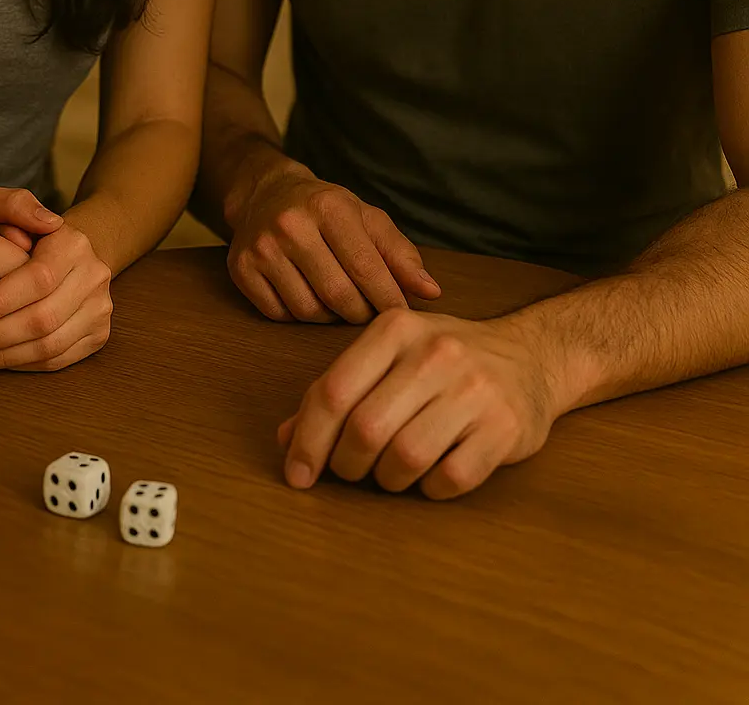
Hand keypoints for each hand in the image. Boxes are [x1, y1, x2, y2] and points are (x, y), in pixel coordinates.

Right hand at [0, 184, 63, 357]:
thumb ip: (19, 204)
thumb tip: (56, 224)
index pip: (28, 264)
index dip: (36, 268)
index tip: (29, 265)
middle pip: (17, 297)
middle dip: (27, 296)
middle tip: (25, 290)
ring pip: (1, 326)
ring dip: (12, 321)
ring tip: (10, 308)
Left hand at [0, 218, 112, 372]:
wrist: (54, 257)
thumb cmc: (12, 234)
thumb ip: (15, 204)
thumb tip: (48, 222)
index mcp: (74, 243)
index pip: (38, 278)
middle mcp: (95, 275)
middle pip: (43, 317)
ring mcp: (100, 307)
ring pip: (49, 344)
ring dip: (2, 356)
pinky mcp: (98, 334)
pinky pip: (57, 360)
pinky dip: (20, 365)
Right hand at [227, 165, 440, 322]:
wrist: (264, 193)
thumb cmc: (326, 210)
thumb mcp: (367, 218)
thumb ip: (400, 254)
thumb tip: (430, 292)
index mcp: (329, 207)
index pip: (366, 268)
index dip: (388, 299)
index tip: (401, 315)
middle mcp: (291, 225)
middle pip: (338, 295)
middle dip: (361, 312)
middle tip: (368, 312)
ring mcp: (261, 248)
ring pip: (308, 311)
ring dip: (330, 317)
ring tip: (338, 301)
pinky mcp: (240, 269)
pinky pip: (279, 315)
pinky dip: (299, 315)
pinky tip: (307, 296)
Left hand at [278, 308, 558, 498]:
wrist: (531, 356)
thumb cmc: (444, 360)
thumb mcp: (389, 356)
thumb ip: (338, 390)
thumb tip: (286, 439)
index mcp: (395, 329)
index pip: (334, 391)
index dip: (308, 441)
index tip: (297, 475)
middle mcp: (435, 353)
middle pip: (365, 429)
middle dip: (347, 465)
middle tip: (352, 470)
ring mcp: (474, 389)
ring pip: (405, 457)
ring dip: (388, 480)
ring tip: (393, 471)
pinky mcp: (506, 427)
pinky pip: (451, 478)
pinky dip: (431, 489)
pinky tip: (432, 475)